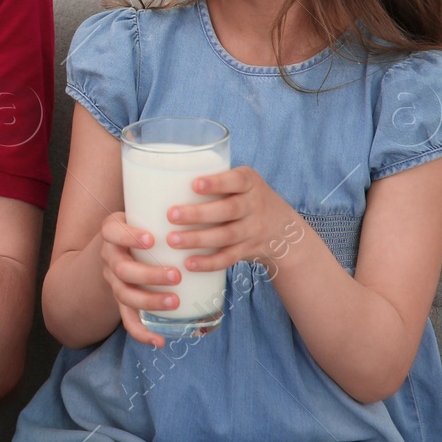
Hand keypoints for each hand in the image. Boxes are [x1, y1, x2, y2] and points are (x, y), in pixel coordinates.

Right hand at [97, 211, 180, 347]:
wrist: (117, 248)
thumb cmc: (142, 225)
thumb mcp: (144, 212)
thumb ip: (166, 208)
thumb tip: (212, 191)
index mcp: (113, 232)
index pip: (112, 231)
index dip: (128, 237)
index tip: (152, 239)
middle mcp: (110, 256)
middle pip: (121, 268)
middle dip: (148, 274)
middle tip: (175, 275)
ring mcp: (114, 280)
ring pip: (124, 294)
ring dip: (149, 301)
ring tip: (174, 302)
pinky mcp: (121, 300)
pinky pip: (127, 319)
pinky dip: (141, 333)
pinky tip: (160, 342)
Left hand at [166, 165, 302, 274]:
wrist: (283, 229)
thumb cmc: (244, 197)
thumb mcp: (240, 181)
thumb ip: (212, 178)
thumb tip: (158, 177)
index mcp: (249, 182)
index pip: (236, 180)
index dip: (217, 183)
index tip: (194, 184)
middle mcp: (254, 205)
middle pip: (228, 210)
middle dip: (198, 214)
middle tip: (171, 215)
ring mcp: (253, 230)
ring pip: (226, 236)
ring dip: (198, 239)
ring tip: (172, 240)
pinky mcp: (249, 250)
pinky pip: (229, 258)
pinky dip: (209, 262)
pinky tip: (189, 264)